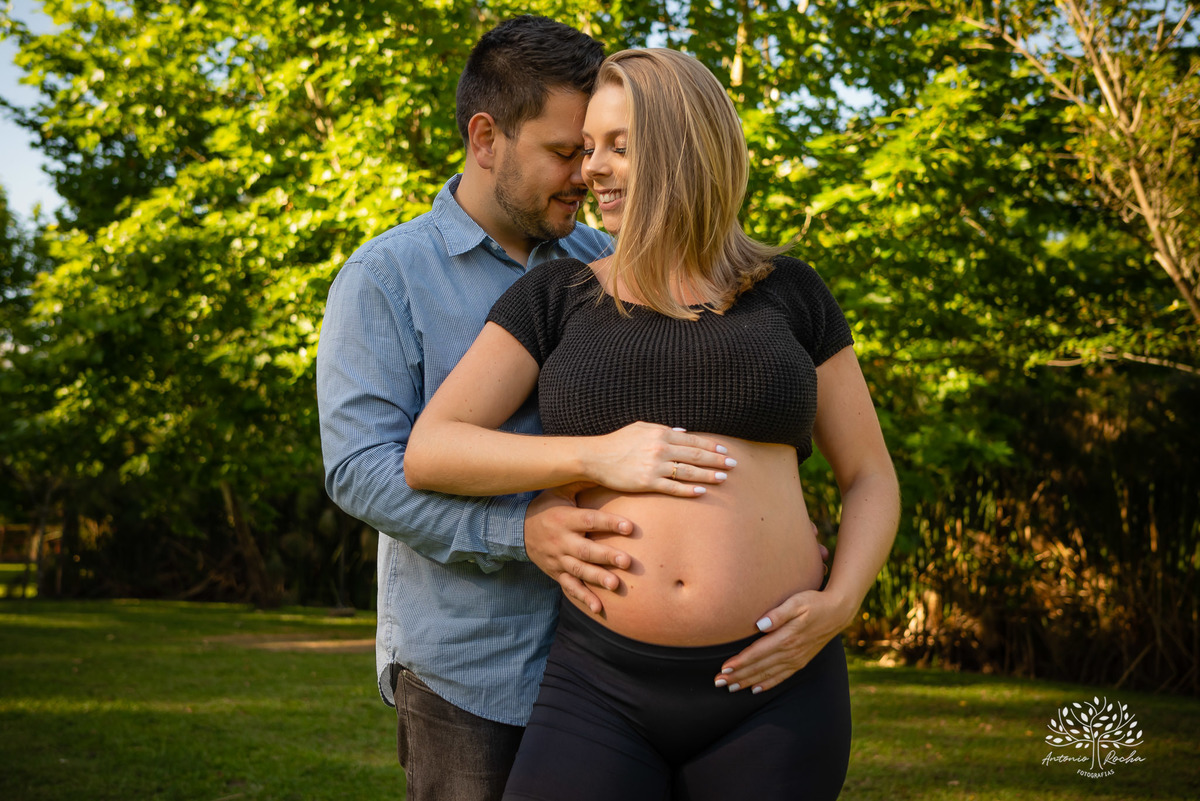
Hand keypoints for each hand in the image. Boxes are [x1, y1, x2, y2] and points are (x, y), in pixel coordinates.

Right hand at [524, 483, 633, 613]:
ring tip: (616, 585)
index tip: (630, 527)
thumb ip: (581, 481)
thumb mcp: (559, 490)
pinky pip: (570, 588)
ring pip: (579, 571)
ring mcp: (558, 560)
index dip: (609, 523)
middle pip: (585, 550)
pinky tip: (600, 609)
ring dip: (597, 579)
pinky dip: (584, 599)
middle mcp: (561, 541)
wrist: (517, 531)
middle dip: (606, 556)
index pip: (588, 520)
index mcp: (564, 519)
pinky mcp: (557, 574)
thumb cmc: (546, 507)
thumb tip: (606, 466)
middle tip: (626, 561)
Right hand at [584, 422, 735, 496]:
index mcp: (661, 433)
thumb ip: (664, 429)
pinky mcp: (648, 483)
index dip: (711, 445)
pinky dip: (689, 490)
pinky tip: (702, 492)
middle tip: (733, 465)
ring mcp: (655, 466)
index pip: (693, 440)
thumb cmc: (618, 442)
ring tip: (724, 479)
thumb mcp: (641, 428)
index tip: (725, 450)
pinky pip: (673, 487)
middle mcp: (661, 448)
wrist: (596, 457)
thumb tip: (684, 432)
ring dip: (709, 475)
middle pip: (696, 455)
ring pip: (689, 472)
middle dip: (717, 460)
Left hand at [714, 589, 855, 693]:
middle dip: (738, 675)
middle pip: (759, 667)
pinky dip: (767, 684)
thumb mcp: (797, 602)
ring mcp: (796, 659)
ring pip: (768, 674)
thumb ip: (779, 613)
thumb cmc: (814, 602)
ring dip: (748, 681)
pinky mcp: (801, 661)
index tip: (724, 668)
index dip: (740, 662)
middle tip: (718, 682)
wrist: (838, 612)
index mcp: (787, 637)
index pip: (757, 653)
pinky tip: (756, 689)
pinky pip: (782, 677)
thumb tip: (760, 624)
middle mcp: (790, 652)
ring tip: (730, 688)